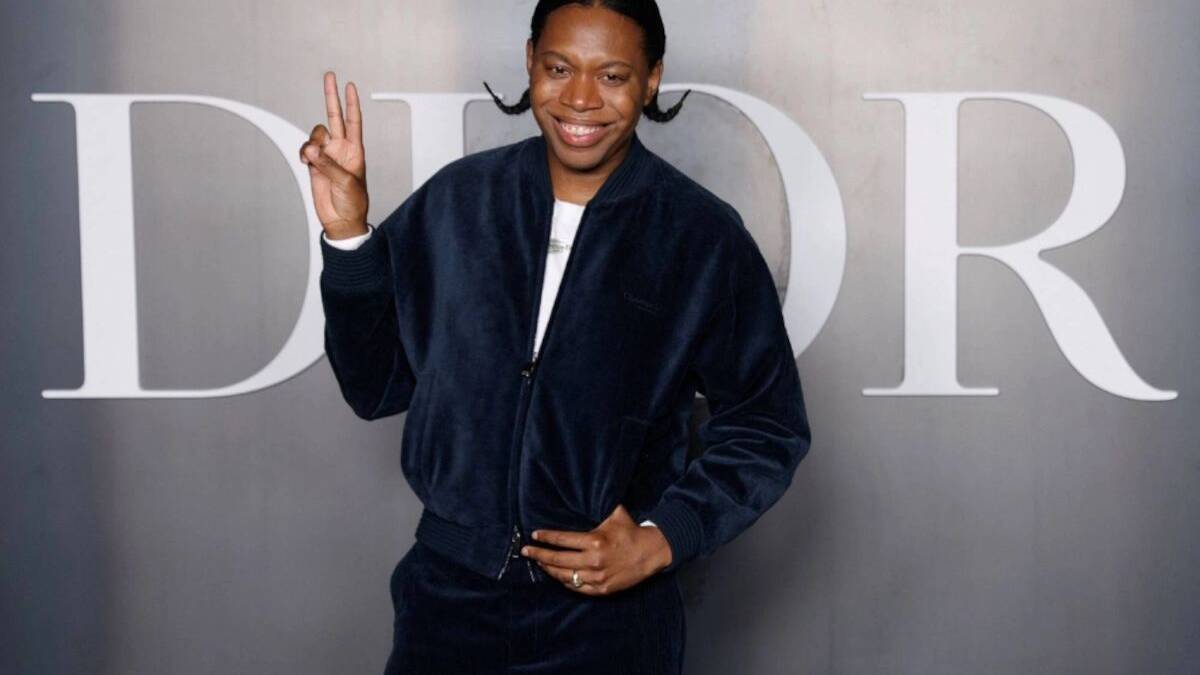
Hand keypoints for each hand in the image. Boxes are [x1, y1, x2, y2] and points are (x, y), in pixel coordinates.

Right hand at [299, 71, 368, 239]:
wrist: (341, 220)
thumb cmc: (352, 202)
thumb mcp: (346, 182)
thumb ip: (327, 164)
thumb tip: (311, 150)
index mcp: (355, 150)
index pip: (354, 121)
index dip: (351, 103)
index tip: (350, 86)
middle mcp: (341, 148)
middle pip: (335, 116)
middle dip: (331, 96)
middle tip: (330, 76)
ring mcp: (326, 155)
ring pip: (315, 134)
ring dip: (312, 142)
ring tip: (312, 157)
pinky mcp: (314, 164)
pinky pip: (305, 149)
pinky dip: (303, 152)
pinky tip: (305, 160)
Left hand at [520, 504, 673, 594]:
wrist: (650, 553)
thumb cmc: (630, 531)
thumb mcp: (614, 513)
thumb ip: (597, 505)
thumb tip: (581, 491)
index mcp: (594, 542)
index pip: (562, 540)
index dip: (545, 538)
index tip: (534, 535)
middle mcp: (593, 561)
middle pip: (557, 560)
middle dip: (539, 555)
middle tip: (526, 551)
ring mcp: (597, 578)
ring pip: (564, 576)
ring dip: (549, 569)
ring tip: (539, 563)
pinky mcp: (602, 589)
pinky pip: (577, 588)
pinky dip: (564, 581)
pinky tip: (557, 575)